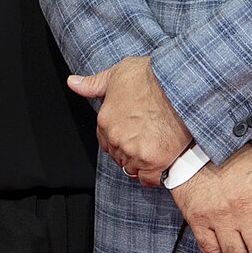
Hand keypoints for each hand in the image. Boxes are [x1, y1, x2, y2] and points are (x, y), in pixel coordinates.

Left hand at [68, 54, 192, 185]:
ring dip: (141, 163)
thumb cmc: (151, 77)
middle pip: (118, 156)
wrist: (178, 84)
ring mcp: (134, 152)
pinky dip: (153, 176)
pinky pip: (149, 179)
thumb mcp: (117, 73)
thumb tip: (73, 83)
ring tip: (154, 151)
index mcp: (105, 121)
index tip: (131, 135)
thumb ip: (93, 84)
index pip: (106, 142)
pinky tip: (159, 166)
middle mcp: (117, 139)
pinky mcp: (155, 161)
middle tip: (146, 141)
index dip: (119, 139)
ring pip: (132, 168)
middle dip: (130, 151)